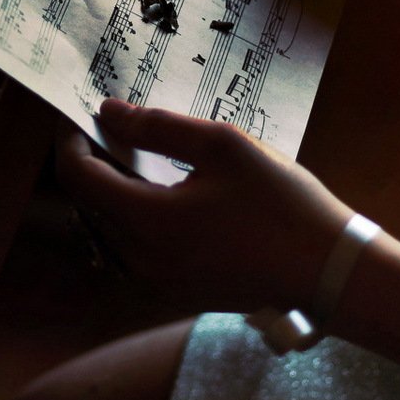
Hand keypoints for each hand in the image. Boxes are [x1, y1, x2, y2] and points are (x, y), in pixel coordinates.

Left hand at [55, 99, 352, 314]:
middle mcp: (141, 259)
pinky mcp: (176, 289)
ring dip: (111, 187)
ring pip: (108, 226)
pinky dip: (133, 212)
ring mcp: (157, 280)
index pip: (78, 176)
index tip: (81, 110)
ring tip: (137, 149)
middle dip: (91, 159)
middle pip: (88, 202)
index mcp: (147, 222)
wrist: (329, 273)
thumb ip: (159, 127)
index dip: (71, 138)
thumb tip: (110, 112)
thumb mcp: (223, 147)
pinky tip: (163, 186)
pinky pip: (133, 246)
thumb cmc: (282, 204)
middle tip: (113, 122)